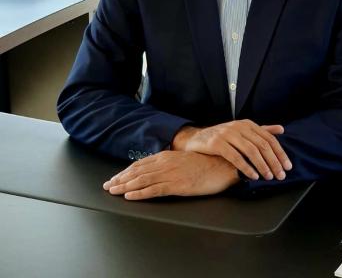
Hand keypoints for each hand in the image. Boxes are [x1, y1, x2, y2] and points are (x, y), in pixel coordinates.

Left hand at [103, 150, 238, 199]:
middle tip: (107, 186)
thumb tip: (159, 166)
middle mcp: (165, 163)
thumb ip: (170, 162)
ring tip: (113, 191)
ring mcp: (170, 174)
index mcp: (167, 156)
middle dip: (120, 179)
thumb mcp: (184, 159)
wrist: (222, 165)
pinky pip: (154, 190)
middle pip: (137, 172)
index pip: (140, 164)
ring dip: (124, 186)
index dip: (125, 172)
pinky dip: (140, 193)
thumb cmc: (206, 162)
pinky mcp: (177, 185)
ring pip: (141, 181)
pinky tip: (130, 196)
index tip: (115, 178)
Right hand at [172, 120, 291, 180]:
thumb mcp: (243, 131)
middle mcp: (238, 126)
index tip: (287, 166)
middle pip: (262, 145)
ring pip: (250, 151)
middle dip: (273, 162)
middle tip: (280, 175)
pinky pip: (235, 157)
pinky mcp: (217, 143)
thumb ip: (262, 130)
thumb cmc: (223, 138)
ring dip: (262, 166)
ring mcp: (227, 134)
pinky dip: (246, 167)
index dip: (280, 153)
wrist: (197, 140)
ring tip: (268, 177)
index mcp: (247, 124)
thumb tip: (281, 129)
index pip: (269, 138)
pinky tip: (253, 176)